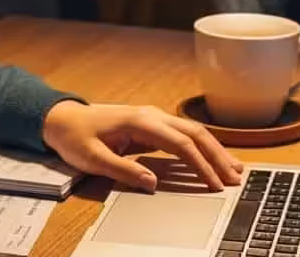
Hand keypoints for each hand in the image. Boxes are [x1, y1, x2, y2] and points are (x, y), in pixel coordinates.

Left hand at [42, 101, 243, 192]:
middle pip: (194, 133)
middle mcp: (152, 115)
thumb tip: (152, 182)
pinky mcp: (153, 126)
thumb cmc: (76, 137)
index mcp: (140, 122)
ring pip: (193, 132)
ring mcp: (154, 118)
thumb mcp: (93, 158)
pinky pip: (183, 136)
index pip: (180, 143)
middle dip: (217, 156)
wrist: (63, 118)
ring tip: (235, 170)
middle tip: (236, 178)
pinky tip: (213, 160)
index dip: (200, 164)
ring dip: (214, 150)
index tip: (214, 183)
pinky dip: (201, 148)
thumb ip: (123, 170)